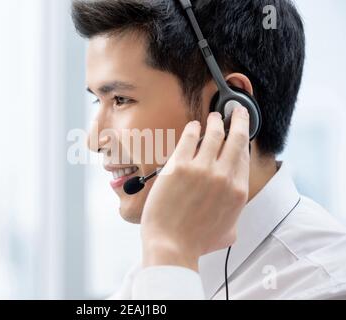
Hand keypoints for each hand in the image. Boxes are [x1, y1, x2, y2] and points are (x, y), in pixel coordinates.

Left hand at [141, 104, 250, 271]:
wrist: (171, 245)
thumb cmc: (196, 242)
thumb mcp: (228, 232)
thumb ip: (233, 216)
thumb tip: (232, 212)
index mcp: (237, 192)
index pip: (244, 157)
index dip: (242, 141)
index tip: (240, 133)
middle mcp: (224, 177)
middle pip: (236, 138)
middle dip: (238, 120)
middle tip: (236, 111)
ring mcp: (202, 169)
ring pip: (214, 134)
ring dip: (215, 121)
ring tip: (214, 116)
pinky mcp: (179, 166)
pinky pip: (189, 138)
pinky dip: (193, 128)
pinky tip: (193, 125)